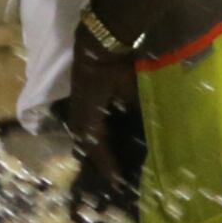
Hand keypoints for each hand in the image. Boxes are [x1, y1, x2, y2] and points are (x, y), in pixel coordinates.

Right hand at [61, 34, 137, 172]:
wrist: (98, 41)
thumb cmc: (115, 67)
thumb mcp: (130, 91)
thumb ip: (135, 110)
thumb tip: (146, 127)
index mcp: (90, 117)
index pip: (98, 147)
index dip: (107, 165)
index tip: (117, 181)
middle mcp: (78, 114)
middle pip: (84, 143)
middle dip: (96, 159)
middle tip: (110, 172)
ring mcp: (75, 104)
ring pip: (80, 132)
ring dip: (90, 145)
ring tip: (103, 156)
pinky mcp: (77, 95)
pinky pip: (81, 121)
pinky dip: (89, 131)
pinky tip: (98, 132)